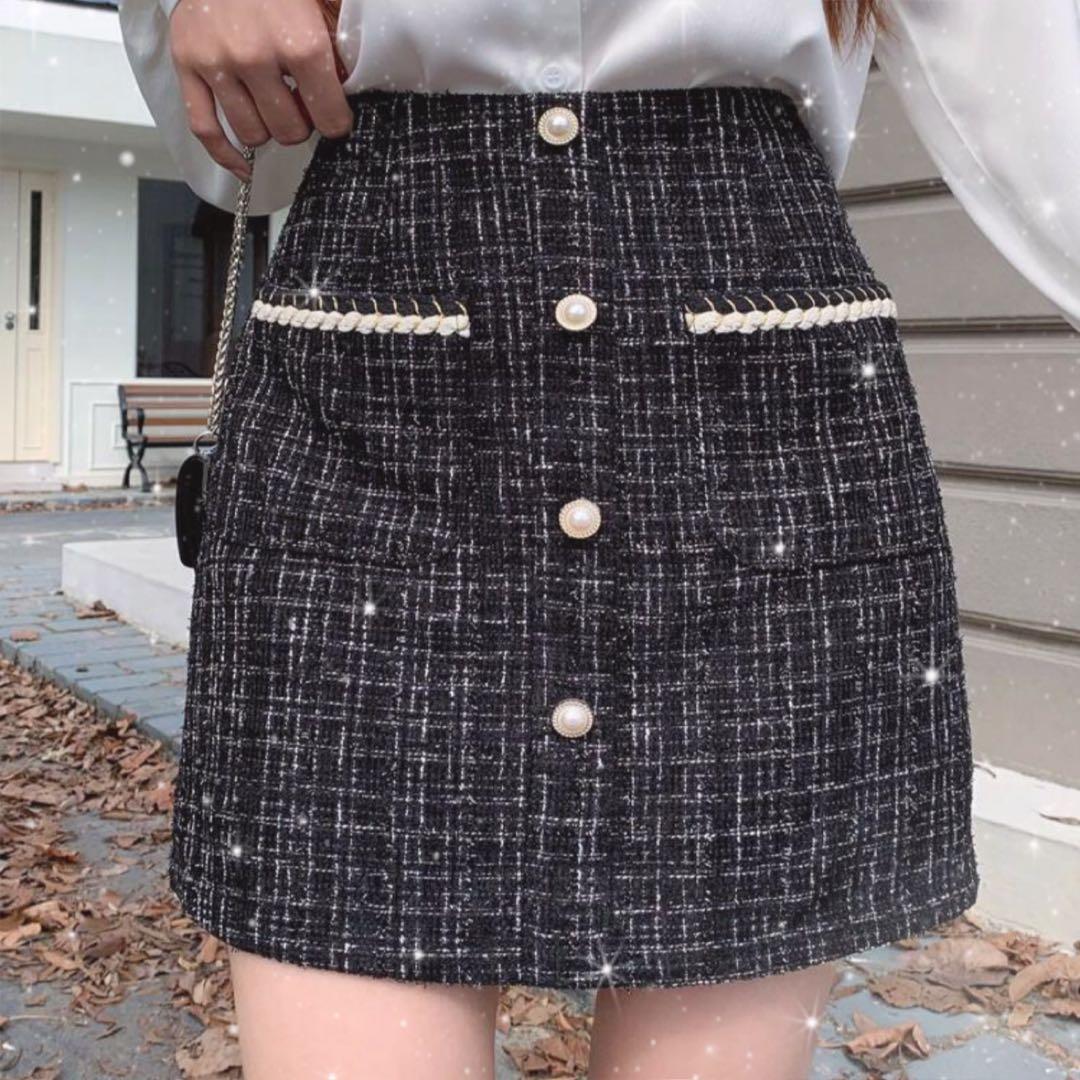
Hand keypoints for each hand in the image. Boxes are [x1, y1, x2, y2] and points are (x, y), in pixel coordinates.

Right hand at [168, 0, 352, 180]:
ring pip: (252, 134)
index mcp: (300, 43)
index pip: (331, 119)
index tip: (334, 115)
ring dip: (267, 128)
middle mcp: (256, 56)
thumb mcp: (321, 4)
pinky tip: (242, 165)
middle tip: (300, 104)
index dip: (337, 122)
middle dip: (301, 125)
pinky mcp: (187, 64)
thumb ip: (338, 49)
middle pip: (290, 131)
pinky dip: (225, 155)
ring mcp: (218, 62)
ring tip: (272, 105)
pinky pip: (204, 128)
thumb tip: (347, 92)